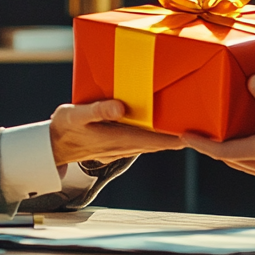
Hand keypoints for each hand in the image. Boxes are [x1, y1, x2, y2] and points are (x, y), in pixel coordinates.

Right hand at [49, 100, 183, 164]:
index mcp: (120, 138)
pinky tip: (161, 128)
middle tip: (201, 126)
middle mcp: (125, 145)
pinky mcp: (118, 145)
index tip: (195, 132)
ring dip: (169, 136)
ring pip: (153, 143)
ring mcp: (122, 147)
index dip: (176, 137)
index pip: (156, 140)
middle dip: (179, 136)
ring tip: (187, 124)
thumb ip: (98, 110)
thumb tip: (121, 107)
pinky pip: (143, 141)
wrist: (52, 145)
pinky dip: (156, 136)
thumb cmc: (64, 127)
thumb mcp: (77, 114)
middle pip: (160, 143)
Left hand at [183, 76, 254, 188]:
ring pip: (244, 163)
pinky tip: (253, 139)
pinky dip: (247, 152)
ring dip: (229, 150)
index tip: (184, 136)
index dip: (202, 145)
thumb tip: (251, 83)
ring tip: (219, 132)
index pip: (224, 152)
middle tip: (197, 130)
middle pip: (230, 159)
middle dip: (211, 146)